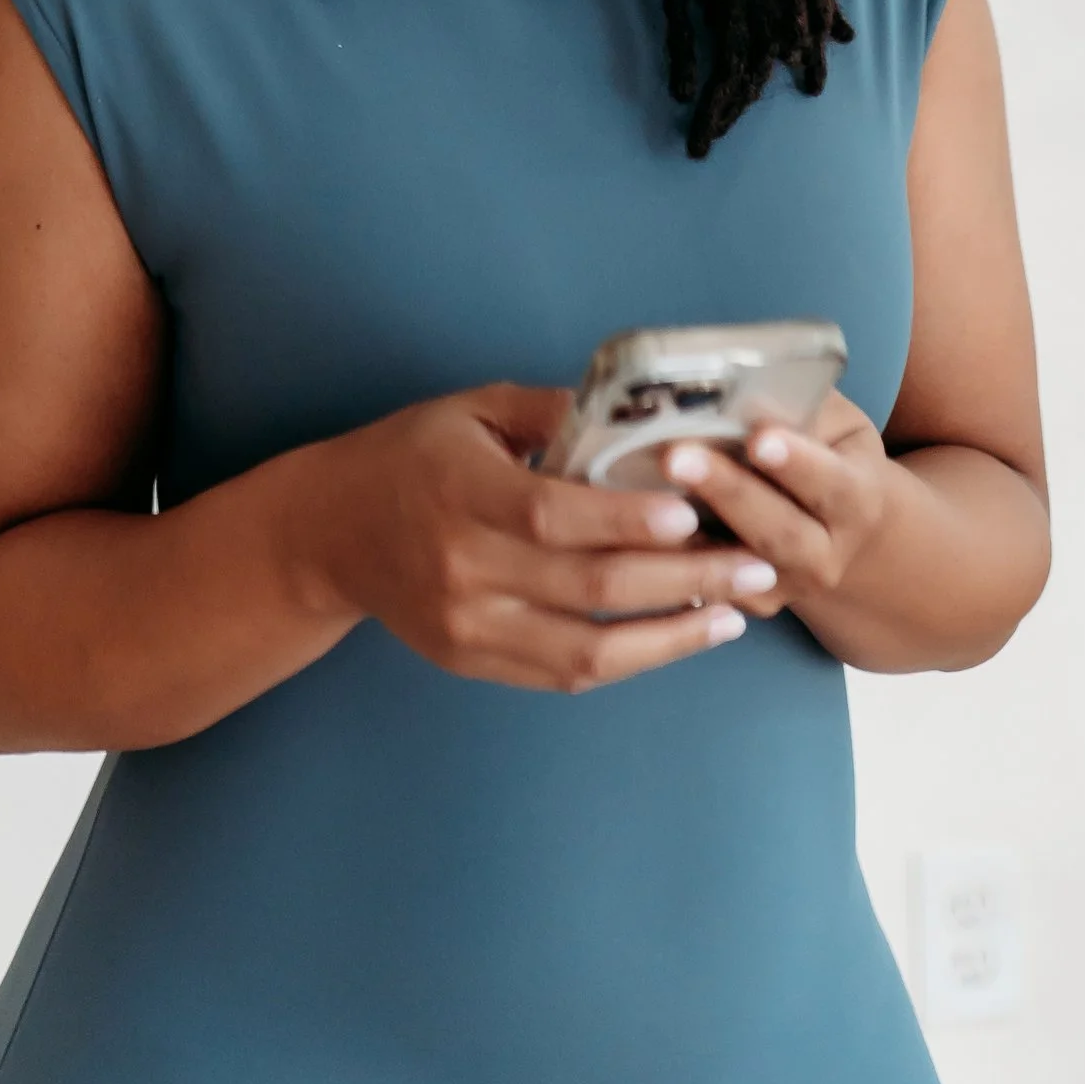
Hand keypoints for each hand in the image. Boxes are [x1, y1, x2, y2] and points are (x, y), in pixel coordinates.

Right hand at [297, 383, 775, 695]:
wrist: (331, 533)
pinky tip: (676, 637)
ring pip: (584, 649)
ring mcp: (469, 625)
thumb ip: (548, 410)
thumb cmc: (410, 456)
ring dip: (670, 636)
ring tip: (733, 615)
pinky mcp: (472, 661)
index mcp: (463, 492)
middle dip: (682, 580)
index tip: (694, 515)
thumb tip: (634, 409)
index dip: (626, 521)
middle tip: (753, 565)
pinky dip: (626, 660)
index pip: (554, 517)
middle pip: (587, 587)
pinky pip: (561, 674)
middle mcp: (466, 567)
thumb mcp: (468, 409)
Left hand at [655, 392, 896, 615]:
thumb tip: (741, 391)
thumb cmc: (830, 455)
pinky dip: (674, 559)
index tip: (759, 439)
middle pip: (779, 532)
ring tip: (649, 492)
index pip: (831, 484)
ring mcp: (788, 585)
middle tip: (678, 457)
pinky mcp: (751, 603)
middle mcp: (828, 554)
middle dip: (727, 493)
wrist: (842, 530)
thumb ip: (802, 409)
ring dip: (690, 532)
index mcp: (858, 501)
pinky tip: (639, 527)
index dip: (797, 463)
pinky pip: (710, 586)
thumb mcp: (836, 425)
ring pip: (739, 567)